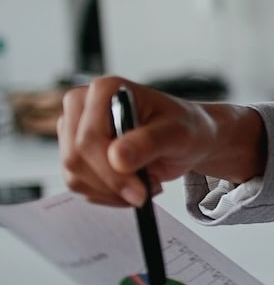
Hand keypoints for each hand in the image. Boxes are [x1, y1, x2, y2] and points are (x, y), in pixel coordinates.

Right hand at [58, 76, 265, 206]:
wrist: (188, 138)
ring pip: (74, 176)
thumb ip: (149, 142)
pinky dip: (108, 195)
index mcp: (105, 90)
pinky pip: (80, 185)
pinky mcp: (76, 152)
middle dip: (113, 184)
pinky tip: (133, 187)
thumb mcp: (178, 133)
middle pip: (75, 158)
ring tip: (145, 184)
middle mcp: (82, 106)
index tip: (140, 192)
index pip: (89, 138)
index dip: (111, 171)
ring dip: (112, 192)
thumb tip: (116, 157)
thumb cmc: (185, 128)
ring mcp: (74, 130)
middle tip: (145, 193)